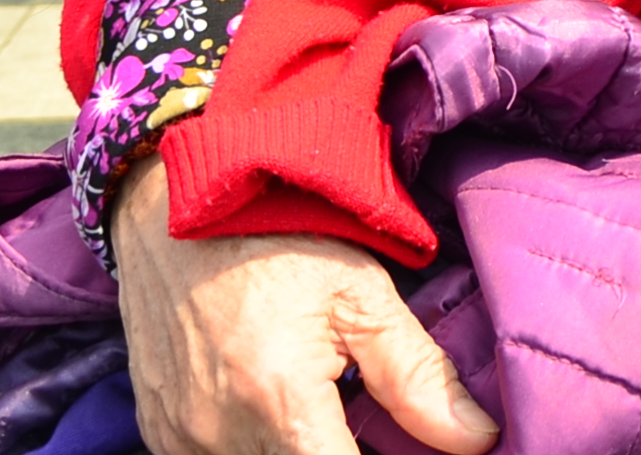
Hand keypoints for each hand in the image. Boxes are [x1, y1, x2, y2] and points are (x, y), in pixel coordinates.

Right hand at [111, 153, 497, 454]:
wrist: (175, 209)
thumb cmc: (278, 237)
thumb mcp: (361, 294)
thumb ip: (418, 375)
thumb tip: (479, 439)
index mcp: (278, 401)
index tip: (403, 445)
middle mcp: (219, 435)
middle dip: (344, 451)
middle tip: (363, 412)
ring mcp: (182, 440)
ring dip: (301, 447)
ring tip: (325, 402)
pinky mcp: (161, 435)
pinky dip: (259, 441)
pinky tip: (277, 404)